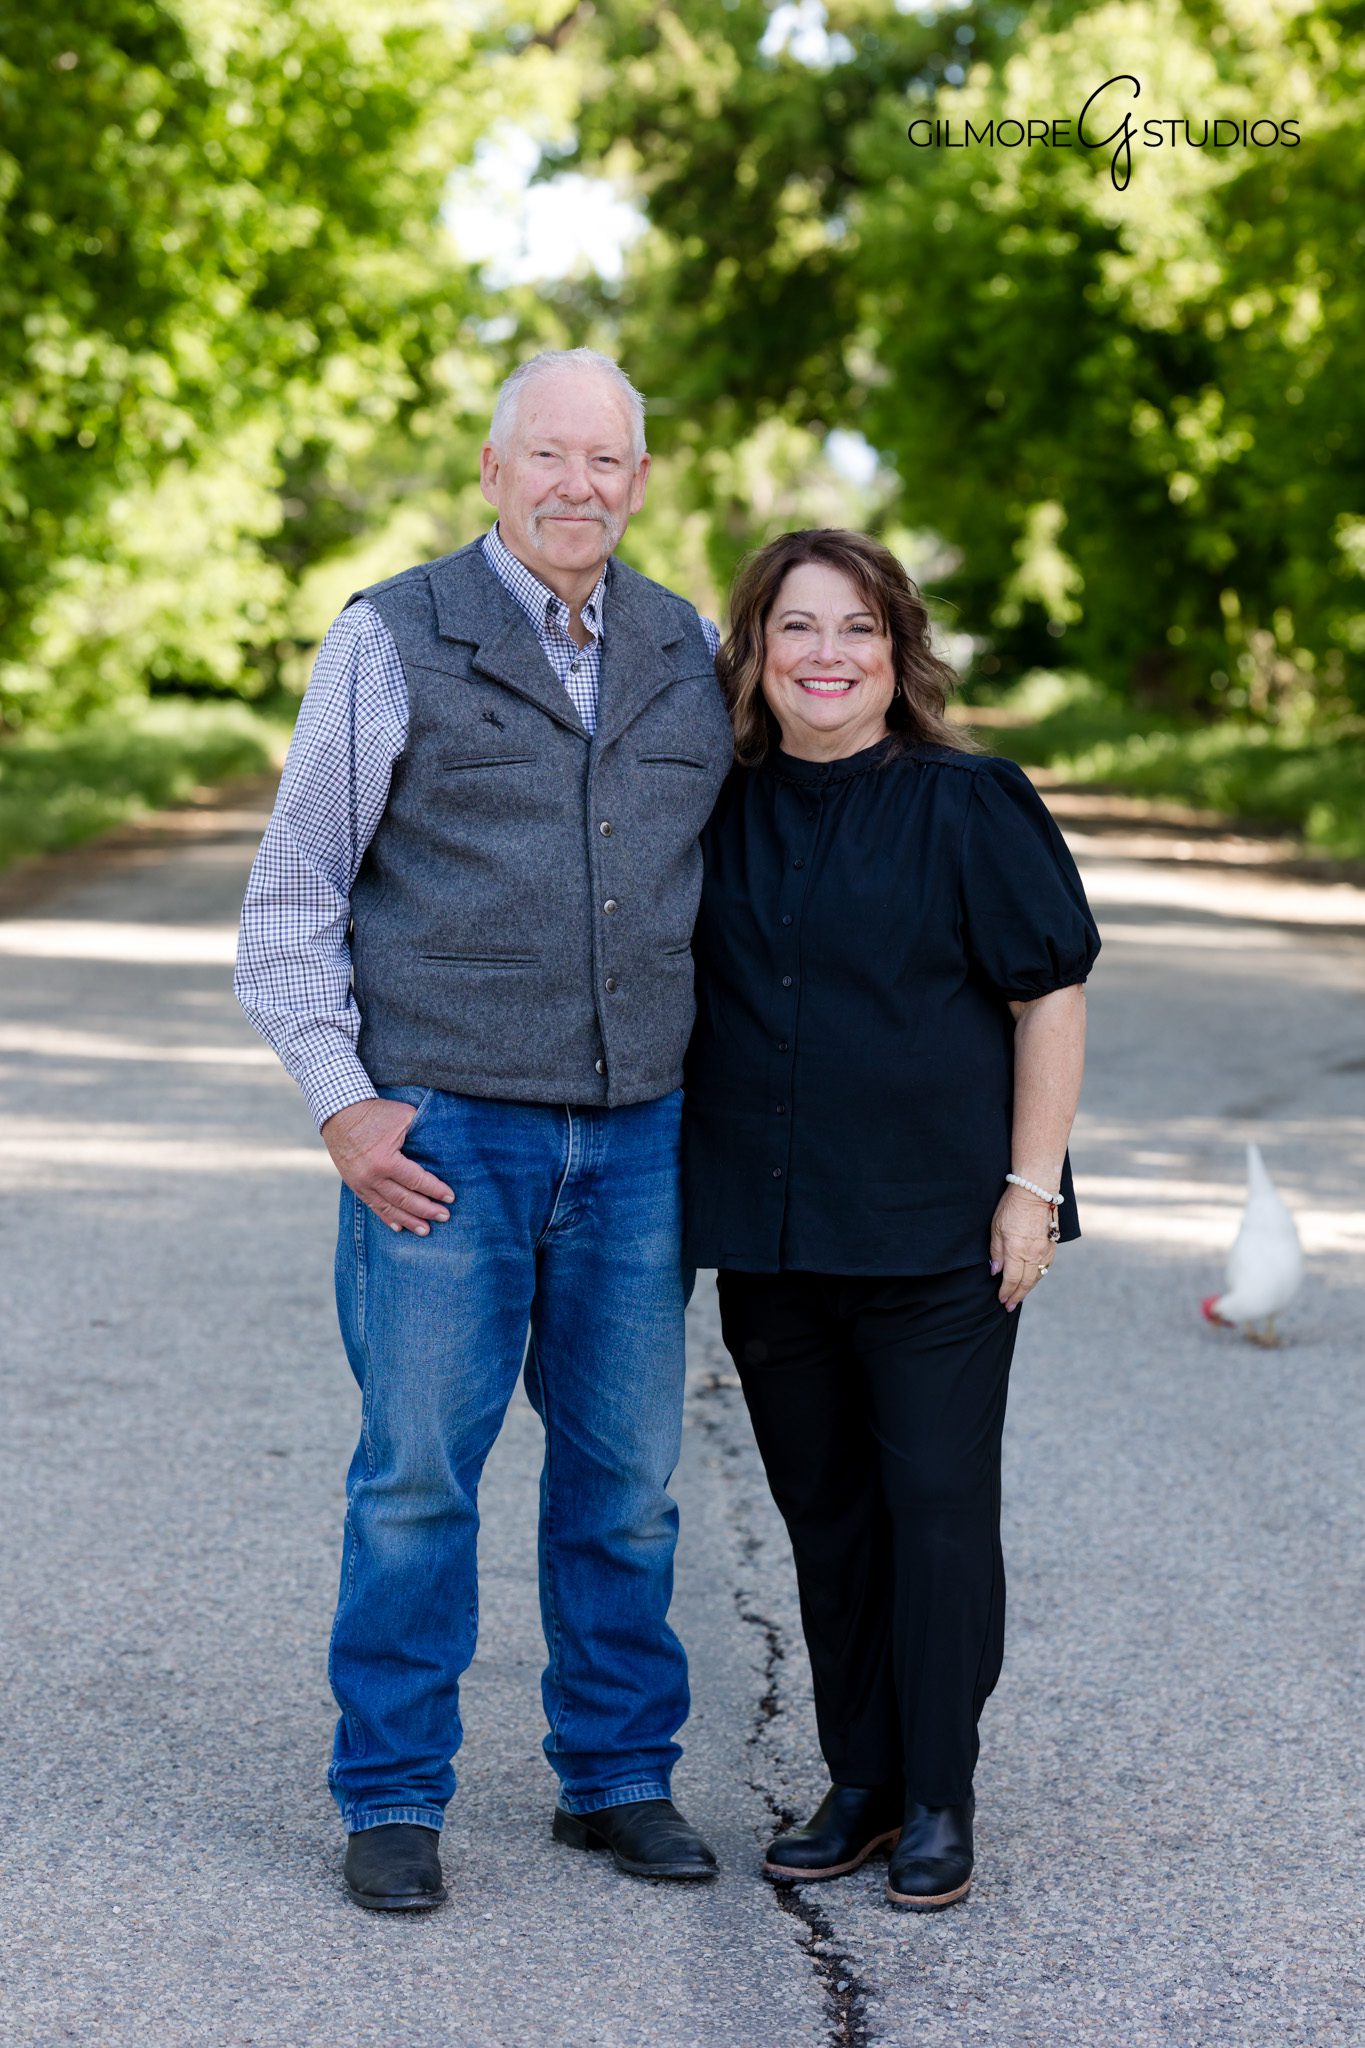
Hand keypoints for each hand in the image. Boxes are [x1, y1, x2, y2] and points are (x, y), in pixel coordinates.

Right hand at [322, 1097, 453, 1235]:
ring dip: (409, 1220)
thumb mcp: (403, 1117)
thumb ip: (423, 1132)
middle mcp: (372, 1177)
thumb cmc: (375, 1112)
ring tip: (425, 1230)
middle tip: (444, 1216)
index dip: (435, 1190)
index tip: (450, 1198)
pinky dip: (387, 1217)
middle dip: (426, 1210)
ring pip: (388, 1208)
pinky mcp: (354, 1184)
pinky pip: (373, 1206)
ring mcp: (361, 1183)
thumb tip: (444, 1146)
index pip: (416, 1181)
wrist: (339, 1112)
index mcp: (386, 1161)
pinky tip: (399, 1227)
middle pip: (404, 1200)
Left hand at [988, 1184, 1056, 1311]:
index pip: (1012, 1280)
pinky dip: (1038, 1276)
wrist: (1035, 1192)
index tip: (1001, 1300)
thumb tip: (996, 1272)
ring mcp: (1045, 1250)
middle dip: (1017, 1296)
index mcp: (1017, 1252)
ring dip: (1028, 1288)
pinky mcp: (1052, 1245)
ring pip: (1038, 1276)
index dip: (1006, 1292)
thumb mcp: (996, 1229)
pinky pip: (1045, 1267)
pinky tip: (1033, 1279)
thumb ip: (996, 1252)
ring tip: (1020, 1296)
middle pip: (1027, 1283)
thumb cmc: (1012, 1208)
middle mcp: (1033, 1254)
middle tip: (1010, 1306)